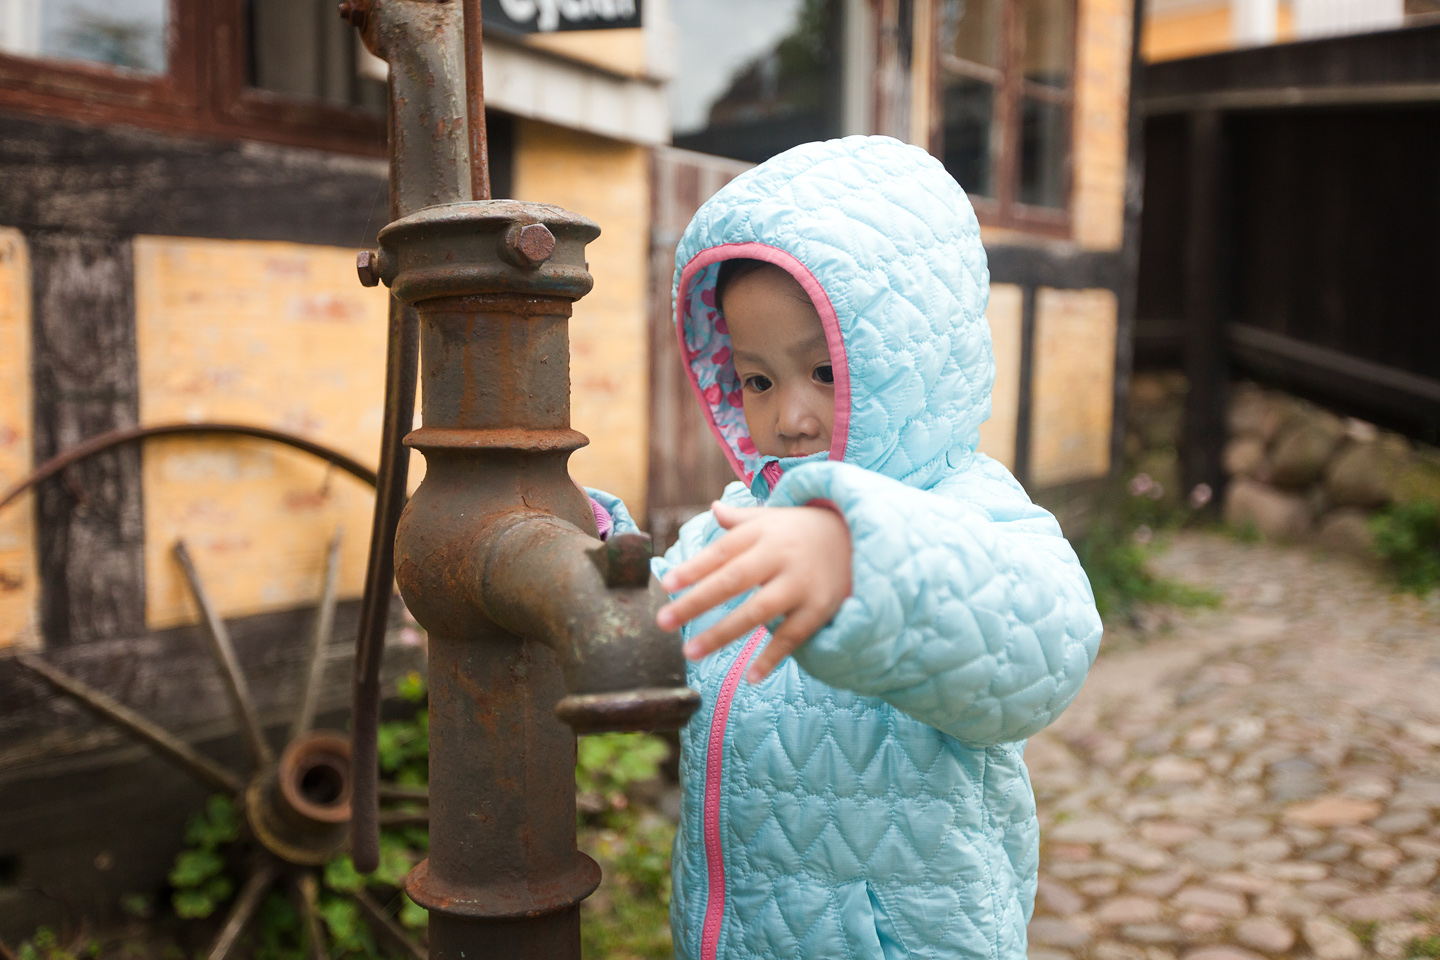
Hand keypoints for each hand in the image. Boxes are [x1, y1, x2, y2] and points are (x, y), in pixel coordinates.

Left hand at [655, 501, 851, 682]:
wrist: (862, 537)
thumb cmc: (806, 530)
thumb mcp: (775, 518)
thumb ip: (742, 519)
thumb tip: (714, 508)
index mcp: (763, 533)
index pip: (722, 551)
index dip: (694, 568)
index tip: (667, 584)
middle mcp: (780, 557)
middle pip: (733, 580)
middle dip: (696, 602)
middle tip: (662, 622)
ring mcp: (801, 584)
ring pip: (757, 612)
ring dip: (722, 633)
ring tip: (691, 651)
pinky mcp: (820, 609)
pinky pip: (792, 637)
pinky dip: (772, 657)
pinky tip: (750, 677)